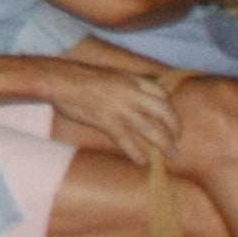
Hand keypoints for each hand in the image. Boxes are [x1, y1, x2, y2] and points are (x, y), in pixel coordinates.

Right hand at [51, 64, 180, 161]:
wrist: (60, 80)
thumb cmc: (81, 77)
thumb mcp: (112, 75)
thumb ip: (127, 86)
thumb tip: (136, 99)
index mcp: (133, 81)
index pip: (163, 95)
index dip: (170, 109)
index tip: (170, 120)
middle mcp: (132, 94)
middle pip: (165, 113)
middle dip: (175, 129)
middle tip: (177, 142)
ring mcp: (121, 109)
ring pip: (153, 130)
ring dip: (166, 145)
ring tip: (172, 156)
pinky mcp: (108, 122)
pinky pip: (129, 141)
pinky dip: (138, 154)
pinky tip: (142, 162)